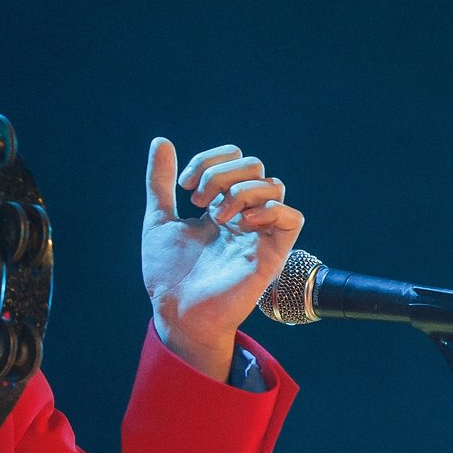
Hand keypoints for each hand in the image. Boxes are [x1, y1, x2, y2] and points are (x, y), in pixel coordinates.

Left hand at [141, 139, 304, 379]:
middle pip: (255, 166)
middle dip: (221, 173)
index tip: (183, 186)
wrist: (175, 312)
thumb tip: (160, 141)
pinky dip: (269, 210)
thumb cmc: (169, 274)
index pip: (235, 159)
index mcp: (221, 205)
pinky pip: (293, 217)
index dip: (211, 160)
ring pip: (274, 185)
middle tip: (196, 200)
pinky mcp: (272, 254)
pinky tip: (240, 223)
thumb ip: (160, 183)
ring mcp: (259, 233)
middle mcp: (244, 215)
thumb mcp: (159, 220)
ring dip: (241, 190)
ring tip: (216, 215)